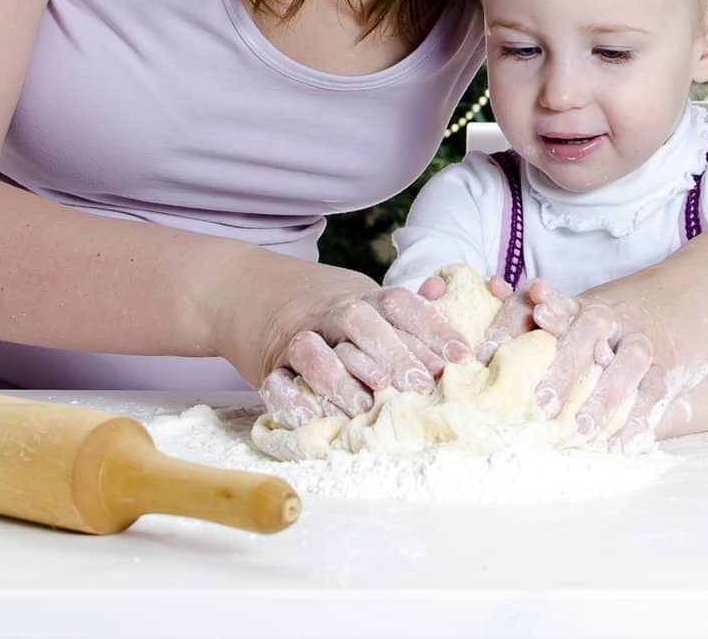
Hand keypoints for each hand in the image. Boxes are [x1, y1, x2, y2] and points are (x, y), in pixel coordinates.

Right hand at [235, 264, 473, 428]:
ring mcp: (294, 337)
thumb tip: (445, 290)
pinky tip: (310, 417)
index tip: (460, 355)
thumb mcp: (363, 297)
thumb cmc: (324, 308)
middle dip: (392, 351)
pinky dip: (289, 399)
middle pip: (358, 321)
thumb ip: (404, 305)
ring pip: (313, 349)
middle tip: (421, 383)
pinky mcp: (267, 366)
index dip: (430, 326)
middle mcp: (327, 313)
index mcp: (359, 297)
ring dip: (340, 377)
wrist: (246, 290)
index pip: (397, 303)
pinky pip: (275, 381)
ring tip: (365, 406)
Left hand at [522, 281, 673, 453]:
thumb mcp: (577, 313)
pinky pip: (654, 393)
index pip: (554, 304)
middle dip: (565, 367)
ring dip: (605, 398)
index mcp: (581, 306)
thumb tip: (488, 304)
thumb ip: (535, 314)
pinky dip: (639, 419)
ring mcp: (641, 344)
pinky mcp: (666, 370)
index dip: (535, 315)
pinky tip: (620, 444)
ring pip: (627, 365)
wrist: (683, 304)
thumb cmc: (611, 322)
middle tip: (541, 404)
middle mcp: (611, 320)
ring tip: (582, 430)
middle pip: (588, 333)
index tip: (515, 330)